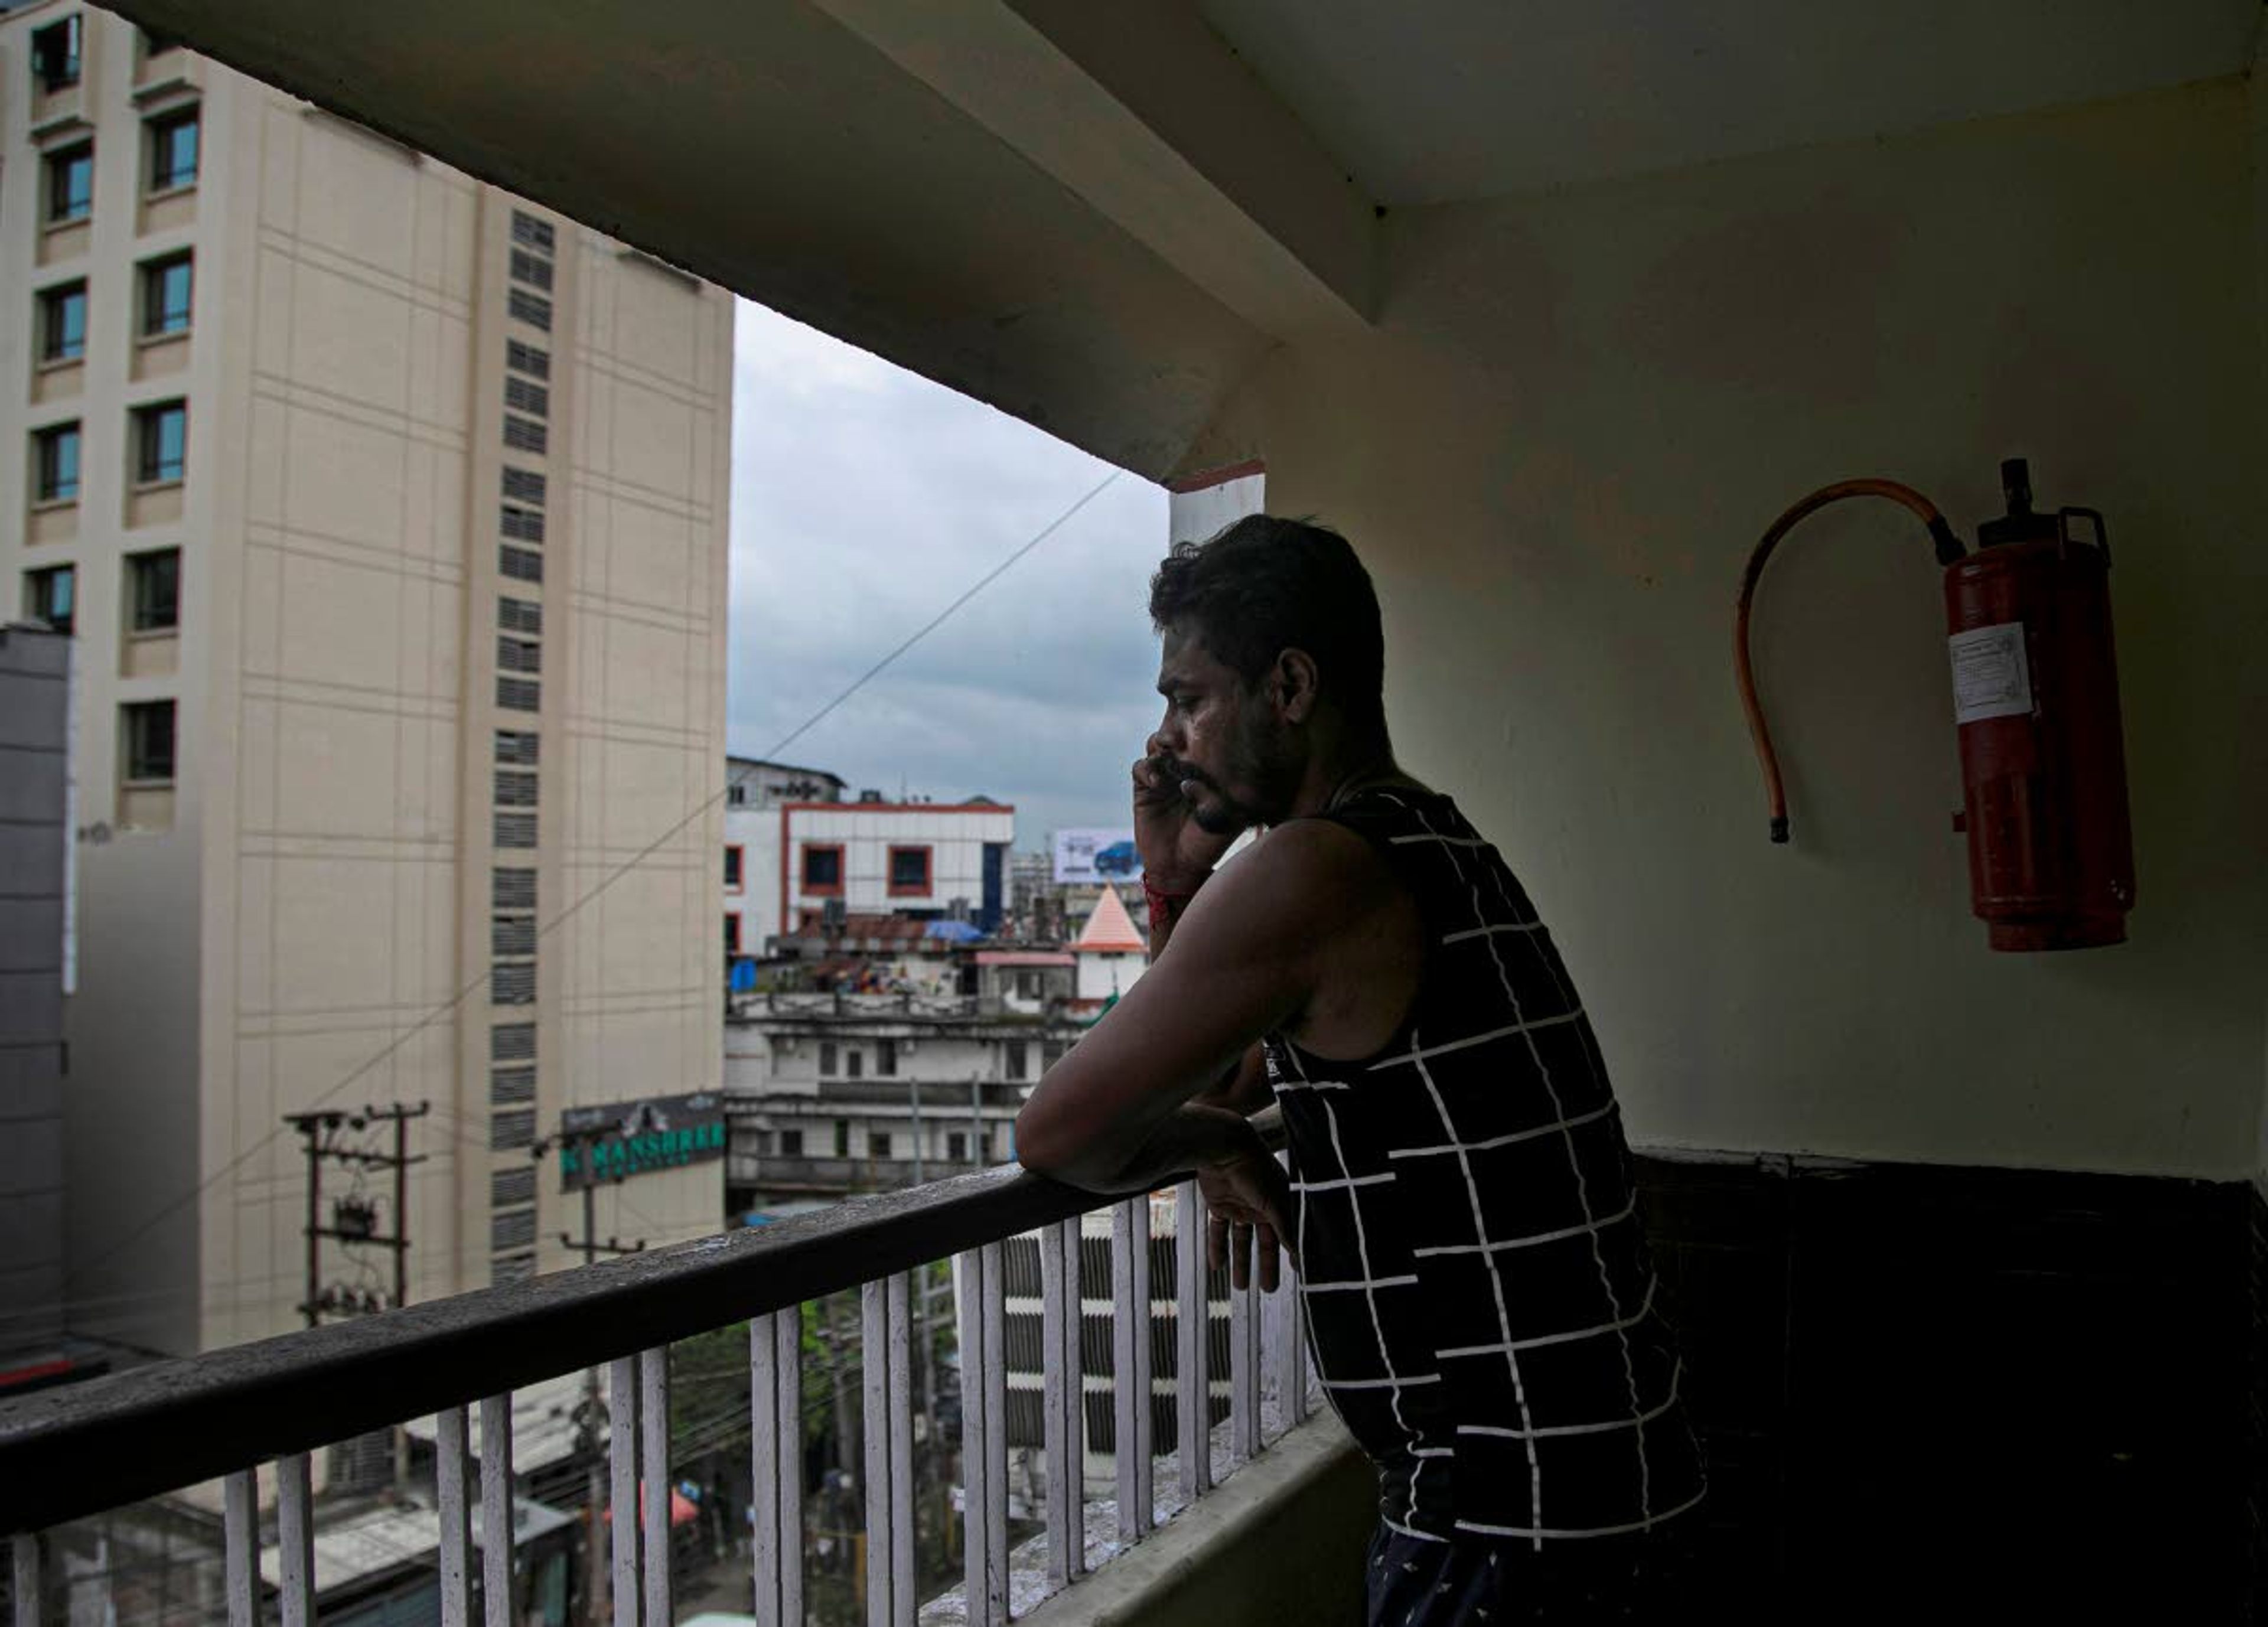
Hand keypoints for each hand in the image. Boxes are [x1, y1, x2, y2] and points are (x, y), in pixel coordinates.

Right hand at [1133, 740, 1234, 889]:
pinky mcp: (1144, 788)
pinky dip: (1147, 769)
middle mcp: (1186, 770)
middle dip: (1179, 731)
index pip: (1205, 743)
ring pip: (1158, 746)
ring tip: (1167, 754)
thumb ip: (1212, 800)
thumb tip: (1189, 783)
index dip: (1203, 733)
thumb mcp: (1221, 823)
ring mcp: (1164, 777)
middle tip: (1181, 738)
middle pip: (1179, 737)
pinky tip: (1156, 782)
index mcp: (1209, 773)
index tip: (1207, 732)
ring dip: (1161, 745)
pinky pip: (1140, 767)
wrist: (1178, 868)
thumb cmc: (1206, 845)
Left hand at [1198, 1142, 1296, 1292]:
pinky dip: (1217, 1247)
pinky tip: (1216, 1266)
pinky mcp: (1218, 1204)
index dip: (1292, 1253)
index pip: (1289, 1234)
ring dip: (1240, 1263)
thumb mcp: (1276, 1203)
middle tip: (1269, 1288)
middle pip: (1265, 1242)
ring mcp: (1239, 1205)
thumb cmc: (1256, 1169)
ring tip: (1241, 1286)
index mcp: (1280, 1202)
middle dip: (1266, 1266)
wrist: (1224, 1148)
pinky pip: (1218, 1230)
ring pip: (1241, 1240)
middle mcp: (1261, 1206)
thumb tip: (1300, 1253)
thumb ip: (1287, 1229)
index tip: (1298, 1272)